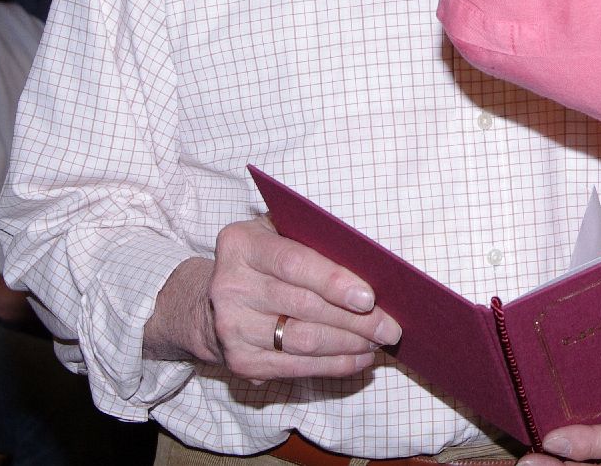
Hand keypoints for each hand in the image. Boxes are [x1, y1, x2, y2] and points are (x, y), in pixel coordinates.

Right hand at [161, 215, 400, 381]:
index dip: (334, 281)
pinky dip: (334, 365)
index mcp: (241, 245)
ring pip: (304, 341)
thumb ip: (312, 236)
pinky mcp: (240, 362)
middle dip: (356, 320)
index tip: (370, 297)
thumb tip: (369, 255)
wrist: (209, 302)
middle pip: (305, 308)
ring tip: (379, 342)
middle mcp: (230, 287)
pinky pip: (297, 368)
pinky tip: (359, 358)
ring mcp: (233, 328)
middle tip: (390, 326)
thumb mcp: (275, 233)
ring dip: (349, 345)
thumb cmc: (262, 260)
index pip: (295, 264)